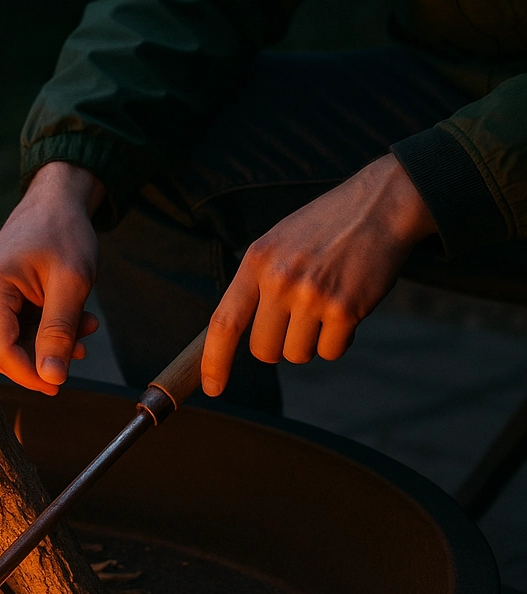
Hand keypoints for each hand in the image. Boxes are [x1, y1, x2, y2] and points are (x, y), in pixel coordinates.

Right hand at [0, 161, 104, 394]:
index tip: (60, 385)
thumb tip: (51, 378)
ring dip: (50, 343)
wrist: (57, 200)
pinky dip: (45, 331)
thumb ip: (59, 332)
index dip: (30, 375)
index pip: (1, 351)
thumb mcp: (71, 283)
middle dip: (44, 357)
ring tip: (85, 327)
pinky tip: (74, 320)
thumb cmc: (64, 232)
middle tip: (82, 347)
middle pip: (4, 350)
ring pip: (13, 341)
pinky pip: (17, 328)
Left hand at [201, 154, 436, 394]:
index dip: (214, 361)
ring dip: (311, 341)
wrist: (381, 205)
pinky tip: (347, 307)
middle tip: (298, 318)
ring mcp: (312, 295)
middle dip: (279, 345)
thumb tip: (235, 333)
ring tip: (325, 304)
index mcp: (256, 262)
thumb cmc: (325, 228)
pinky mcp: (345, 309)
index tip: (213, 388)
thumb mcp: (276, 243)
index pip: (224, 322)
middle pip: (264, 351)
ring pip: (297, 354)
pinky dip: (339, 340)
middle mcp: (279, 280)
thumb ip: (255, 283)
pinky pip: (331, 351)